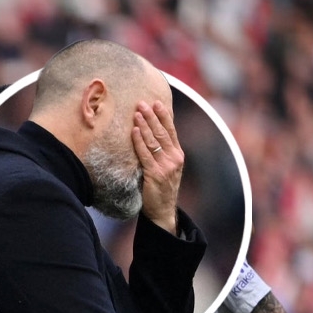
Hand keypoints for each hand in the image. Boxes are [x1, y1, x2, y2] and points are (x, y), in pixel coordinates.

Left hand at [133, 100, 183, 234]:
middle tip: (142, 102)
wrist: (163, 211)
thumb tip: (149, 135)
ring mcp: (166, 166)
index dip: (164, 115)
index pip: (171, 130)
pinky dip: (140, 141)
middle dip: (152, 116)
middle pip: (162, 132)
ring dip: (145, 125)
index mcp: (178, 154)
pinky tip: (135, 131)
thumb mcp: (165, 167)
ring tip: (136, 112)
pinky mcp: (155, 174)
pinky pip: (146, 154)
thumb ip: (160, 153)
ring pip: (154, 141)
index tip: (156, 102)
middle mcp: (175, 158)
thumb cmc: (160, 188)